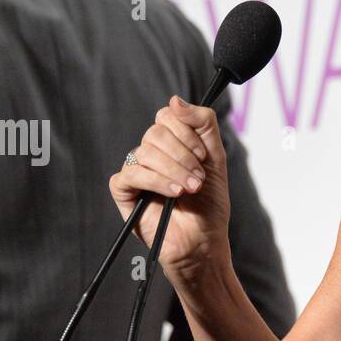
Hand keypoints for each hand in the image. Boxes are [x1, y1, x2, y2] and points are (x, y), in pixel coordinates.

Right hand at [108, 96, 231, 282]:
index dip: (185, 132)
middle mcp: (152, 153)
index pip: (167, 116)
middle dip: (182, 155)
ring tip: (190, 190)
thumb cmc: (210, 205)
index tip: (203, 156)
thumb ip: (202, 124)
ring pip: (145, 152)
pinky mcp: (124, 191)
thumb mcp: (216, 158)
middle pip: (156, 132)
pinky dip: (155, 182)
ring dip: (174, 171)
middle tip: (198, 179)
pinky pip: (131, 174)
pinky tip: (173, 195)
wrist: (203, 241)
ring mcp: (136, 171)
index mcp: (172, 143)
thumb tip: (175, 99)